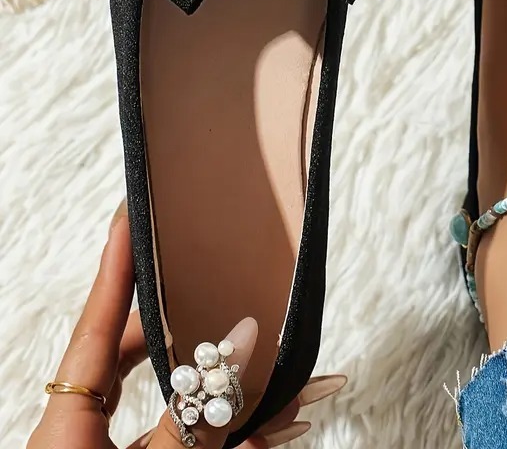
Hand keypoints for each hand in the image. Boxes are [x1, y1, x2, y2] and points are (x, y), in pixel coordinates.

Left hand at [28, 208, 344, 448]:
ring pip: (195, 415)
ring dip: (253, 401)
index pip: (95, 325)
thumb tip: (240, 342)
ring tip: (310, 380)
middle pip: (155, 363)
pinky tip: (287, 430)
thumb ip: (194, 417)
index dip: (115, 265)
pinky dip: (247, 441)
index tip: (131, 211)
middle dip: (212, 336)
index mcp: (66, 423)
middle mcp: (94, 436)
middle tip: (245, 295)